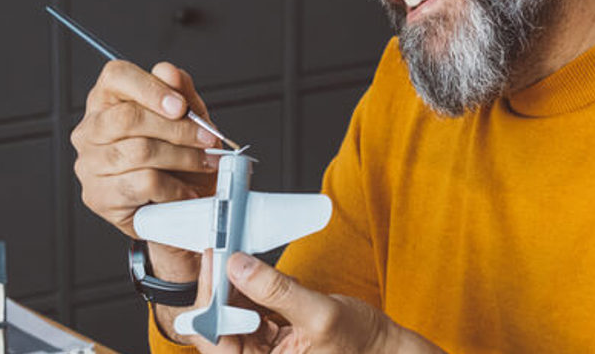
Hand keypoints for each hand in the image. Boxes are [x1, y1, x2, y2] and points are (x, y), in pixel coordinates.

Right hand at [70, 60, 221, 284]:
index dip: (150, 88)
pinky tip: (186, 191)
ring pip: (138, 151)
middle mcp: (90, 130)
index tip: (181, 106)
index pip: (116, 76)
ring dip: (182, 158)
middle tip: (207, 140)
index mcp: (107, 101)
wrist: (179, 210)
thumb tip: (168, 72)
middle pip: (127, 118)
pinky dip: (174, 188)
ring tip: (204, 164)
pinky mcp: (98, 196)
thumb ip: (180, 93)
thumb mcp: (187, 121)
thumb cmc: (179, 161)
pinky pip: (142, 183)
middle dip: (176, 129)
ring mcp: (89, 164)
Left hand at [194, 252, 444, 353]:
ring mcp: (263, 350)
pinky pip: (250, 310)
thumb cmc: (361, 345)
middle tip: (226, 251)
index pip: (215, 337)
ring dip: (237, 285)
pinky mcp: (271, 337)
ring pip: (233, 314)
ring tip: (243, 256)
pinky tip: (262, 273)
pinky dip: (253, 288)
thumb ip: (277, 291)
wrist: (384, 349)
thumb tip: (238, 266)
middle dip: (222, 287)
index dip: (209, 298)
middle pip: (219, 324)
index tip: (216, 260)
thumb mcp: (320, 314)